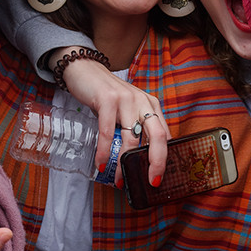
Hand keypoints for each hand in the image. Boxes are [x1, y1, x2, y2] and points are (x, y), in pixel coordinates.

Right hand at [59, 52, 168, 184]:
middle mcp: (143, 101)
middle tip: (152, 181)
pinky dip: (104, 151)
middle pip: (158, 136)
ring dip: (124, 164)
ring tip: (119, 180)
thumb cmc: (106, 95)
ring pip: (132, 139)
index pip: (165, 135)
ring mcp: (126, 100)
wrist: (84, 69)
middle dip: (157, 162)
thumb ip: (137, 126)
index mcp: (151, 105)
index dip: (165, 158)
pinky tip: (101, 164)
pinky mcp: (107, 100)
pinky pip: (108, 132)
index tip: (158, 177)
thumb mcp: (128, 108)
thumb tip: (140, 159)